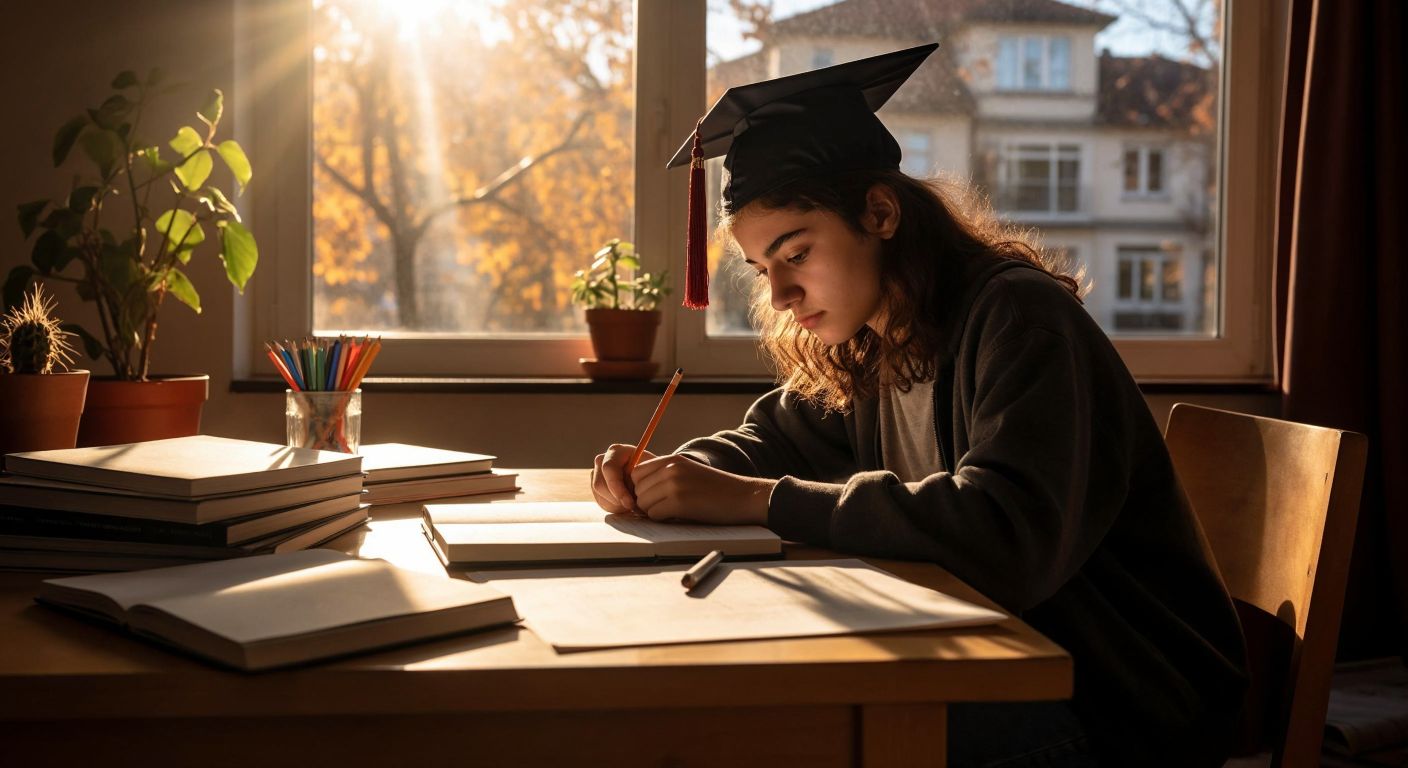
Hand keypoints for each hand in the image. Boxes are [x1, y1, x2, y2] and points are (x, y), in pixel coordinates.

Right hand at [591, 443, 655, 513]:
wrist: (647, 474)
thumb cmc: (650, 471)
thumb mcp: (651, 471)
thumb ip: (642, 478)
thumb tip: (634, 494)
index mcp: (616, 451)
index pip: (609, 469)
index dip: (618, 488)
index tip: (630, 503)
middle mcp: (602, 460)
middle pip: (600, 484)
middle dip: (617, 500)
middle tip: (632, 507)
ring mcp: (596, 473)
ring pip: (600, 495)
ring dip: (616, 504)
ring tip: (632, 504)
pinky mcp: (595, 486)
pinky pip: (600, 501)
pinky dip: (614, 507)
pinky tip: (625, 504)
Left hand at [631, 454, 774, 525]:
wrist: (744, 497)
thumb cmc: (717, 490)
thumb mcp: (689, 473)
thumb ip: (666, 476)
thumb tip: (637, 493)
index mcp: (673, 460)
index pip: (637, 473)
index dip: (641, 488)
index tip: (653, 498)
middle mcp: (671, 469)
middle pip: (637, 489)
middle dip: (646, 502)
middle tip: (663, 509)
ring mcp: (674, 484)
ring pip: (643, 503)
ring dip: (653, 512)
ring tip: (672, 513)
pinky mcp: (679, 502)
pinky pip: (654, 515)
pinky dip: (662, 520)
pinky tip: (678, 517)